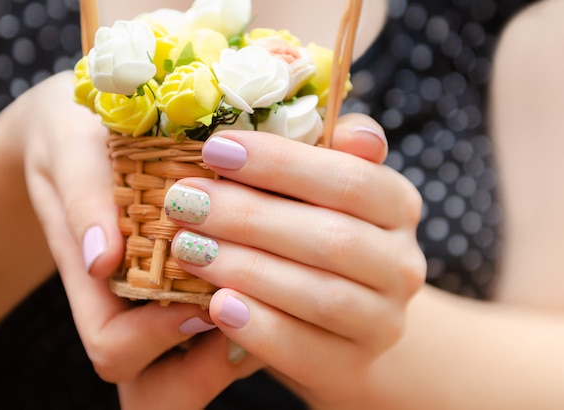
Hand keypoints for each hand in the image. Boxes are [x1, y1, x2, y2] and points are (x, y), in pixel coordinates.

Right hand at [19, 72, 259, 407]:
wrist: (83, 135)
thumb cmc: (71, 144)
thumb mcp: (68, 155)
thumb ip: (81, 203)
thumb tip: (101, 262)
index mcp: (95, 288)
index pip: (115, 350)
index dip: (154, 338)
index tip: (196, 298)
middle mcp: (132, 310)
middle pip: (162, 385)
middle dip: (206, 364)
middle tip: (246, 302)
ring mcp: (165, 303)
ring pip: (204, 362)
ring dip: (243, 332)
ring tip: (275, 278)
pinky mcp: (201, 286)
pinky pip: (233, 322)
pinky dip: (258, 303)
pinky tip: (276, 256)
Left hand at [160, 115, 424, 407]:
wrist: (342, 325)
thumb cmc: (318, 240)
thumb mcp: (324, 193)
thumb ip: (330, 157)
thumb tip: (353, 131)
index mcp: (397, 206)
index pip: (349, 179)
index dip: (281, 163)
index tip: (214, 149)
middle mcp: (402, 264)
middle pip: (330, 239)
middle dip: (248, 217)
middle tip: (182, 202)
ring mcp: (384, 322)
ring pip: (319, 295)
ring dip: (246, 269)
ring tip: (187, 249)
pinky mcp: (353, 367)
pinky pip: (306, 350)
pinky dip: (259, 328)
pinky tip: (216, 306)